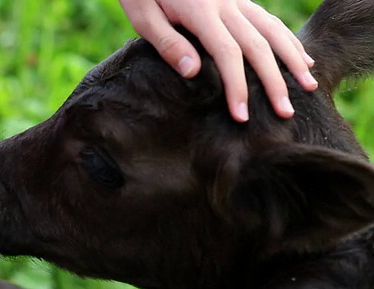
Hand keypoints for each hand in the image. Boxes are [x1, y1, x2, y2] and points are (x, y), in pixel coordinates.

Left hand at [119, 0, 317, 121]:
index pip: (227, 53)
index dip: (238, 86)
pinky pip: (268, 20)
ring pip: (272, 30)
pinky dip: (287, 39)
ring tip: (308, 86)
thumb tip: (194, 72)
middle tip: (286, 113)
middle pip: (258, 45)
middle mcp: (225, 4)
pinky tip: (301, 57)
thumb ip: (168, 42)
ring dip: (292, 59)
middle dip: (274, 82)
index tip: (242, 115)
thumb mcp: (143, 16)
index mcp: (201, 11)